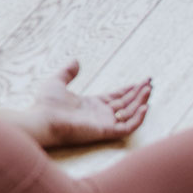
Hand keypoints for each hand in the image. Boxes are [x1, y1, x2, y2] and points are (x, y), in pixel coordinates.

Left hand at [25, 60, 151, 148]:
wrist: (42, 118)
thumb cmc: (46, 104)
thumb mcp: (57, 82)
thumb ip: (67, 72)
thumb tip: (75, 60)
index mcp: (91, 104)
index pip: (116, 98)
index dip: (129, 90)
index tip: (141, 82)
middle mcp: (100, 114)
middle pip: (126, 104)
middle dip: (139, 94)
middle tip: (150, 83)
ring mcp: (104, 123)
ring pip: (129, 113)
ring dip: (140, 102)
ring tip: (149, 89)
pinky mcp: (105, 131)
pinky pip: (127, 126)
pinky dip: (138, 118)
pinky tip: (144, 106)